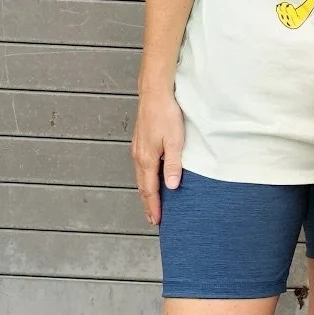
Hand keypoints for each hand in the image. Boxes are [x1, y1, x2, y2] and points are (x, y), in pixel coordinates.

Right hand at [131, 86, 185, 224]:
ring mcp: (138, 149)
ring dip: (146, 192)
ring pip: (141, 177)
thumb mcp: (175, 141)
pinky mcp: (140, 143)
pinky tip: (151, 181)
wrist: (155, 94)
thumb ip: (174, 164)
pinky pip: (142, 168)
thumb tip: (172, 186)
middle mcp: (139, 157)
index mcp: (147, 159)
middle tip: (153, 219)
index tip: (157, 220)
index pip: (150, 190)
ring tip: (152, 204)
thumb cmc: (166, 115)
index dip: (154, 206)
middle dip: (148, 204)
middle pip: (143, 187)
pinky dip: (145, 179)